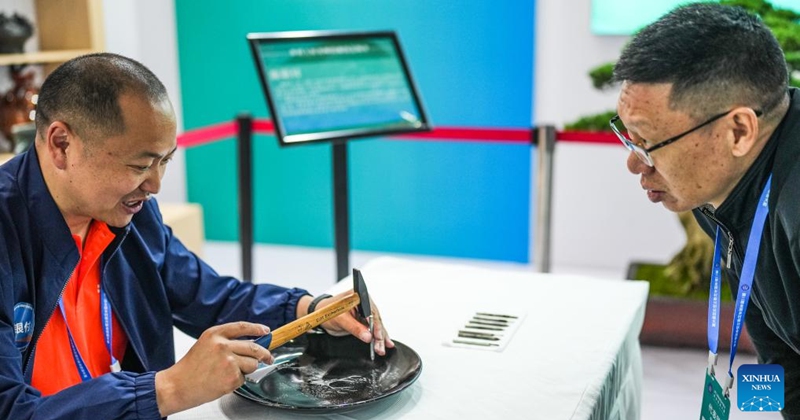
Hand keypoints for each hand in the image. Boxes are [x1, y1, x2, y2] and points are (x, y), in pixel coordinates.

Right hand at [155, 321, 273, 416]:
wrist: (177, 386)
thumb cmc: (190, 368)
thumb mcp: (206, 345)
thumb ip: (225, 342)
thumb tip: (251, 344)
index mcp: (214, 334)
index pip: (242, 327)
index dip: (256, 328)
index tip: (266, 331)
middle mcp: (222, 345)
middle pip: (253, 347)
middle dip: (264, 354)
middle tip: (268, 357)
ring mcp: (228, 361)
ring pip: (253, 364)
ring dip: (248, 369)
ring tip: (230, 373)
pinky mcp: (231, 377)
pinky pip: (244, 378)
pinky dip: (237, 381)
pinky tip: (223, 381)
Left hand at [313, 290, 394, 355]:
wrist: (319, 315)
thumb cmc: (327, 311)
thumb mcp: (341, 320)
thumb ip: (355, 328)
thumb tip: (367, 336)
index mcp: (360, 297)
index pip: (372, 313)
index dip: (376, 326)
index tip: (378, 337)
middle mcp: (365, 304)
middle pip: (376, 320)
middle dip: (379, 335)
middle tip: (380, 348)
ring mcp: (364, 313)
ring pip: (376, 326)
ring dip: (380, 339)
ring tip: (382, 349)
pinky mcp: (362, 321)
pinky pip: (371, 329)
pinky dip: (376, 338)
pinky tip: (383, 343)